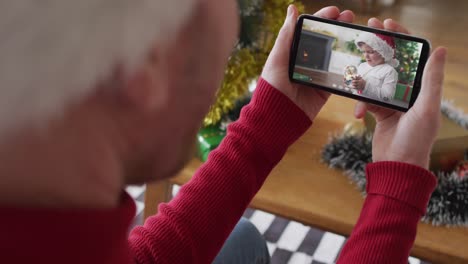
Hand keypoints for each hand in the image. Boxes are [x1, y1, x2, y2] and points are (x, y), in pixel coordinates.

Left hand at [261, 5, 354, 119]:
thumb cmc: (272, 86)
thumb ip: (286, 35)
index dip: (322, 19)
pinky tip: (359, 57)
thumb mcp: (278, 58)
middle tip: (350, 17)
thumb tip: (292, 9)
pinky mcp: (324, 90)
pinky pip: (339, 76)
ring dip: (346, 44)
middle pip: (325, 41)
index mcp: (293, 52)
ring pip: (335, 56)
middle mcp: (305, 62)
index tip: (335, 11)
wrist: (277, 117)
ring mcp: (316, 76)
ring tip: (357, 33)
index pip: (309, 31)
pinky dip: (349, 67)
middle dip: (338, 27)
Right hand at [354, 18, 446, 168]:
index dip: (401, 37)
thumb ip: (431, 79)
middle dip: (378, 48)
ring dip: (365, 78)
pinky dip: (361, 103)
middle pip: (392, 63)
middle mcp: (409, 91)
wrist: (396, 167)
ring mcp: (393, 101)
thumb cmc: (416, 140)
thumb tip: (441, 49)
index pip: (413, 55)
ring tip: (355, 74)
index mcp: (423, 87)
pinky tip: (359, 113)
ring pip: (376, 79)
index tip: (386, 24)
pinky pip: (367, 99)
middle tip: (366, 34)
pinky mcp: (380, 111)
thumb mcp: (426, 108)